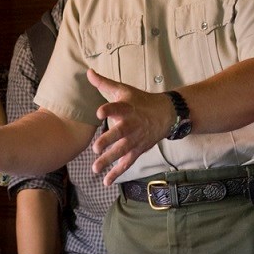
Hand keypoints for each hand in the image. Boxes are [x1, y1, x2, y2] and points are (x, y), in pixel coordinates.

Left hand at [88, 69, 172, 184]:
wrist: (166, 114)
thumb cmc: (140, 101)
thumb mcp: (123, 89)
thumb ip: (104, 84)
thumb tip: (88, 72)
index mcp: (127, 107)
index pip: (117, 107)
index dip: (109, 110)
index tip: (99, 111)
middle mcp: (132, 124)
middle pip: (120, 133)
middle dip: (109, 140)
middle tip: (96, 148)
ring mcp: (136, 139)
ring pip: (123, 151)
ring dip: (109, 160)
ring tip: (95, 168)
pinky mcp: (138, 150)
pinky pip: (127, 162)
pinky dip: (117, 172)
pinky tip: (106, 181)